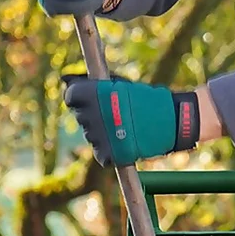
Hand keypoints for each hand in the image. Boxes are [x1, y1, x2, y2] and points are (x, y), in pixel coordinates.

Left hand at [63, 76, 199, 166]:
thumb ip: (89, 83)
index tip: (91, 100)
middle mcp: (91, 115)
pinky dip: (110, 151)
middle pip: (81, 117)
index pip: (70, 96)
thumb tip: (64, 80)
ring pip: (91, 136)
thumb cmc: (144, 99)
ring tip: (123, 128)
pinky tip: (124, 142)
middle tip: (115, 115)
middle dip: (93, 116)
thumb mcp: (117, 84)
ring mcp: (98, 137)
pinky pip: (101, 154)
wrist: (170, 120)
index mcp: (92, 94)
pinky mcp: (107, 155)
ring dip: (102, 133)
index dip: (79, 98)